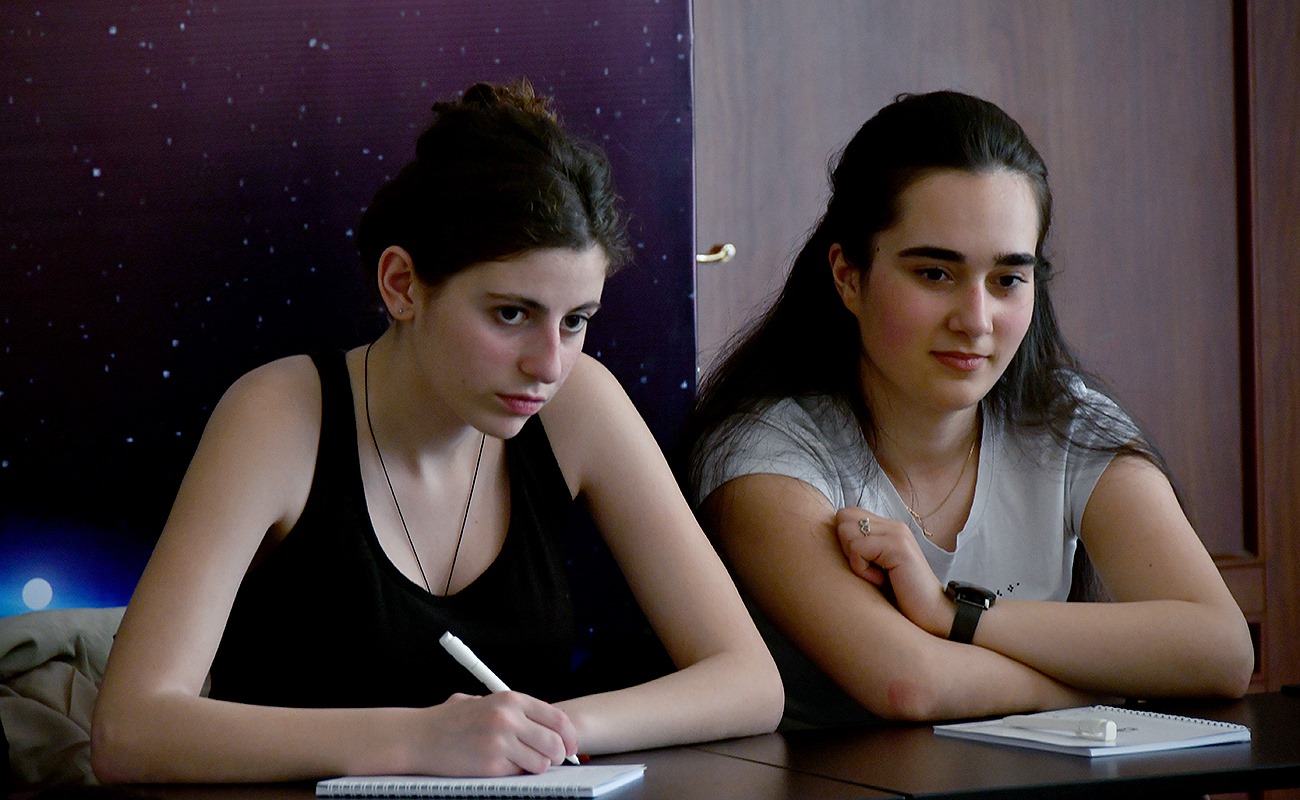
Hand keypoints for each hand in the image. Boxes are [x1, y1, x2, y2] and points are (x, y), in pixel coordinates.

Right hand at [410, 692, 577, 775]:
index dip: (569, 736)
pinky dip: (517, 774)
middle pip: (555, 743)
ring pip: (542, 762)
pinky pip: (520, 774)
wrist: (419, 737)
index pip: (557, 718)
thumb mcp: (483, 702)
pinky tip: (503, 767)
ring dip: (537, 766)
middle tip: (551, 759)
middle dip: (558, 755)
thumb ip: (513, 710)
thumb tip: (543, 725)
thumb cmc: (449, 720)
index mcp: (510, 700)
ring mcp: (501, 743)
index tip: (570, 746)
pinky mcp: (491, 765)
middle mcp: (509, 719)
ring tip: (522, 762)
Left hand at [834, 508, 951, 636]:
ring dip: (854, 560)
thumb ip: (858, 550)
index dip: (843, 539)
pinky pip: (858, 549)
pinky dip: (862, 569)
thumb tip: (826, 539)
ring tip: (876, 576)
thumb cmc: (898, 598)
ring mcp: (896, 533)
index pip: (845, 513)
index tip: (861, 564)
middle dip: (846, 547)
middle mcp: (892, 525)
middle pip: (842, 517)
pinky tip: (880, 580)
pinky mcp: (898, 546)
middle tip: (867, 569)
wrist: (931, 617)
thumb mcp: (874, 569)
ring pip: (847, 531)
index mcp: (887, 527)